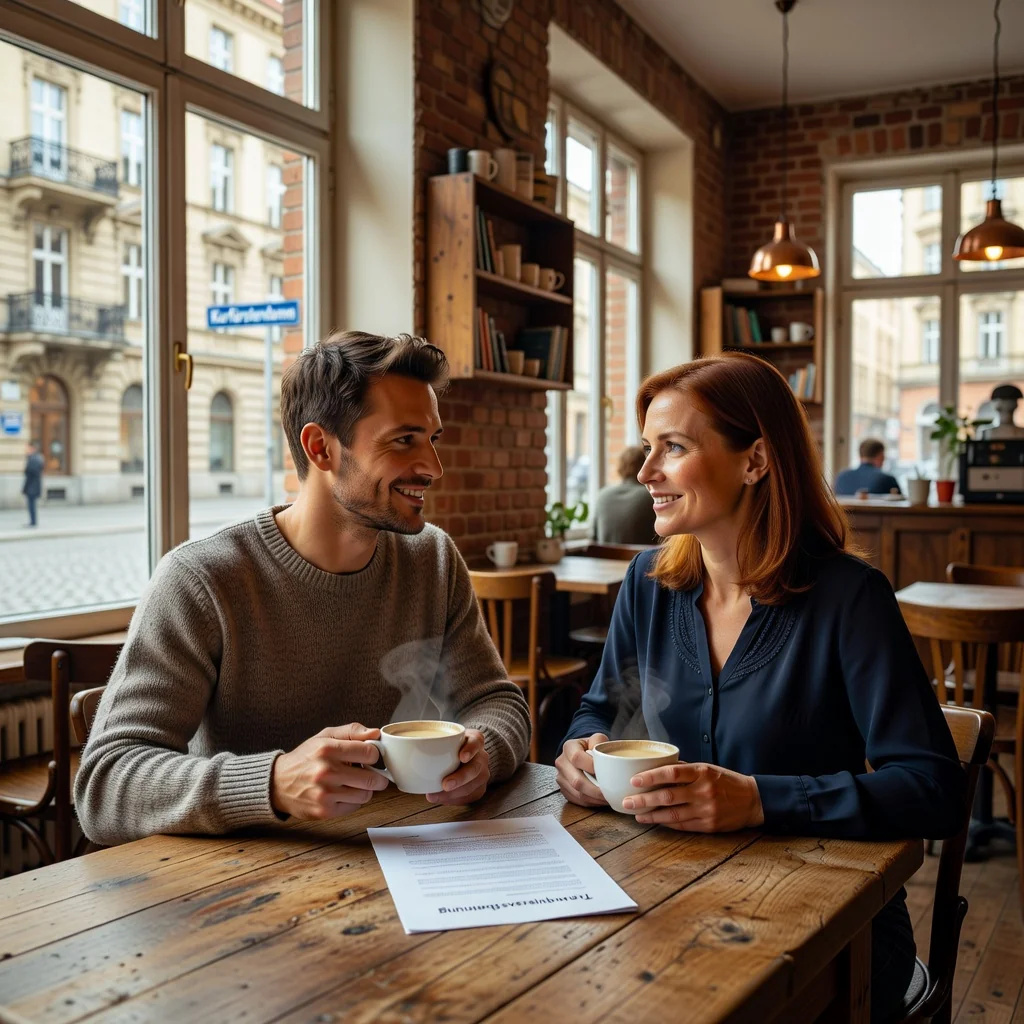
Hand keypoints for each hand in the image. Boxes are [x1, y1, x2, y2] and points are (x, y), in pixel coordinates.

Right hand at [270, 724, 387, 819]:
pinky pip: (354, 807)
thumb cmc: (305, 758)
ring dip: (364, 789)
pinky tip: (342, 793)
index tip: (370, 757)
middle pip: (372, 778)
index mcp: (327, 749)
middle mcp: (326, 772)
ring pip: (365, 795)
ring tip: (353, 783)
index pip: (369, 753)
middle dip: (377, 776)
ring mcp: (325, 794)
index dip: (374, 755)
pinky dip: (352, 801)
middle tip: (372, 773)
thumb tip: (375, 733)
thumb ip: (351, 731)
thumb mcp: (325, 737)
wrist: (278, 783)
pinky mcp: (324, 811)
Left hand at [427, 729, 488, 804]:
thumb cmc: (451, 747)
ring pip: (474, 785)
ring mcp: (482, 772)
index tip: (461, 757)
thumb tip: (400, 752)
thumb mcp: (443, 738)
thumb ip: (427, 742)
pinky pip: (470, 796)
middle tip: (445, 784)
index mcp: (474, 740)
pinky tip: (443, 799)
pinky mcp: (479, 787)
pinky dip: (456, 800)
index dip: (470, 749)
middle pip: (475, 767)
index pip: (476, 742)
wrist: (465, 755)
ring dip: (455, 793)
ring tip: (436, 796)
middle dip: (460, 778)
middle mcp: (481, 756)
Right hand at [555, 733, 608, 806]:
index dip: (591, 767)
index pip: (577, 758)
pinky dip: (591, 802)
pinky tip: (601, 800)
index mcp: (568, 747)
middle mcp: (561, 763)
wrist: (581, 753)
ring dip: (595, 798)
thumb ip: (600, 742)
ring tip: (608, 797)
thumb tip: (604, 757)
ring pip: (577, 794)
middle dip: (595, 790)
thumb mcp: (597, 739)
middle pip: (576, 781)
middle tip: (611, 792)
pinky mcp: (564, 790)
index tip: (605, 772)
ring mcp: (561, 778)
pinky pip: (577, 800)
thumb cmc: (591, 747)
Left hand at [621, 762, 763, 831]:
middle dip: (644, 800)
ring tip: (636, 814)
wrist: (753, 800)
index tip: (633, 780)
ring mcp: (706, 810)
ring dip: (651, 815)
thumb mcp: (707, 769)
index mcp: (701, 772)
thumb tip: (656, 768)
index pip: (671, 773)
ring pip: (672, 815)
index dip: (650, 777)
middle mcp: (703, 791)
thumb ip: (684, 770)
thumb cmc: (726, 781)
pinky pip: (682, 825)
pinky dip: (666, 823)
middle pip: (667, 796)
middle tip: (627, 801)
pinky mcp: (708, 825)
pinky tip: (654, 821)